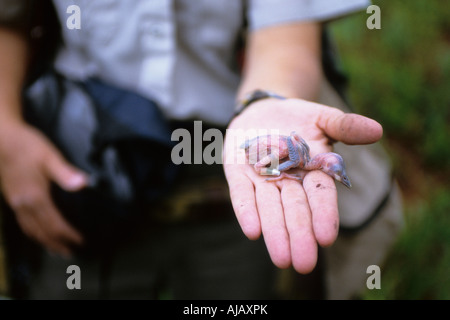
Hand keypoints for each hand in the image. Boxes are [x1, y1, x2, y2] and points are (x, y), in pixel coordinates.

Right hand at [0, 122, 88, 256]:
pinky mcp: (11, 198)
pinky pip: (22, 223)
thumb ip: (65, 172)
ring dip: (44, 242)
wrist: (2, 137)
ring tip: (56, 250)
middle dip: (56, 244)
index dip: (67, 234)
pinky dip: (33, 232)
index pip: (54, 223)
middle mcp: (23, 204)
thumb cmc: (27, 145)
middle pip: (41, 231)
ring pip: (30, 229)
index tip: (80, 241)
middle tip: (70, 253)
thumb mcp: (49, 155)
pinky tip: (38, 233)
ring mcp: (15, 202)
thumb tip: (83, 183)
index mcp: (35, 196)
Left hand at [223, 98, 381, 273]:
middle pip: (295, 211)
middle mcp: (288, 182)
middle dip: (299, 235)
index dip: (324, 215)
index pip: (320, 196)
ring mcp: (262, 180)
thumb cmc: (298, 119)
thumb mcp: (323, 118)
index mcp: (312, 172)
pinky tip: (252, 232)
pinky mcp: (238, 175)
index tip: (326, 237)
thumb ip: (345, 126)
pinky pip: (242, 196)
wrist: (263, 111)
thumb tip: (377, 130)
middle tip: (304, 263)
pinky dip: (247, 212)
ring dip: (275, 233)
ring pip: (270, 209)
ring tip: (281, 259)